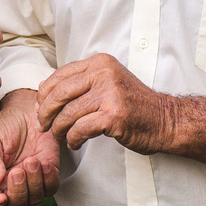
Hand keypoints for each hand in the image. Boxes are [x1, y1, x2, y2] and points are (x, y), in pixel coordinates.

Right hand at [0, 89, 60, 205]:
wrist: (26, 109)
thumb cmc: (4, 124)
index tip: (0, 197)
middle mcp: (11, 185)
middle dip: (18, 192)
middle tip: (17, 171)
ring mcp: (31, 181)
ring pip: (35, 199)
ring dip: (33, 182)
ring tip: (31, 160)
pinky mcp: (49, 173)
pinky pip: (51, 187)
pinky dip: (48, 178)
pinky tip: (43, 162)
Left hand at [36, 54, 205, 163]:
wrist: (166, 120)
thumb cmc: (134, 105)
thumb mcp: (109, 82)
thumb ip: (83, 83)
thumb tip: (46, 96)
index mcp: (100, 63)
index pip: (60, 75)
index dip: (45, 94)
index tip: (40, 108)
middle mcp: (104, 74)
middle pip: (59, 93)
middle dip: (45, 112)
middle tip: (42, 125)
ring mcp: (109, 94)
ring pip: (68, 113)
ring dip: (59, 129)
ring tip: (60, 137)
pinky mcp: (113, 116)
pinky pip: (80, 129)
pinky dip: (73, 139)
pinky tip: (74, 143)